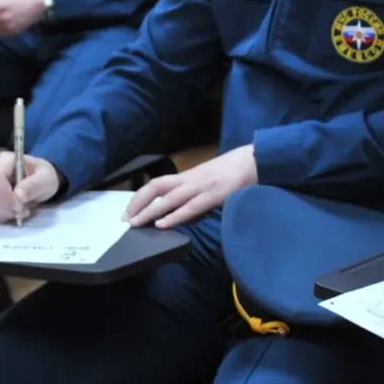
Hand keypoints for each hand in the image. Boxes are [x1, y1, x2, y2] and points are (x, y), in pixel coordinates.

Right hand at [0, 150, 60, 223]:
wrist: (39, 181)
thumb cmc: (42, 176)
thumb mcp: (46, 178)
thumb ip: (35, 185)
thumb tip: (19, 195)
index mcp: (5, 159)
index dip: (4, 195)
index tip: (19, 206)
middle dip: (5, 207)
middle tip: (22, 212)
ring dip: (3, 213)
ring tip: (21, 211)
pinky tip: (12, 213)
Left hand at [124, 145, 256, 228]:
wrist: (257, 159)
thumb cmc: (236, 170)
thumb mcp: (211, 180)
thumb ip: (196, 193)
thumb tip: (183, 213)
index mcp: (190, 176)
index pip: (158, 183)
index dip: (140, 197)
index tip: (128, 210)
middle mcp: (191, 179)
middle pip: (156, 187)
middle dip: (138, 203)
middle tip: (125, 219)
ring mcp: (201, 186)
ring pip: (169, 198)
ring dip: (150, 212)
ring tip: (136, 224)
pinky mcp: (214, 195)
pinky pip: (190, 207)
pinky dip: (174, 216)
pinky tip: (162, 224)